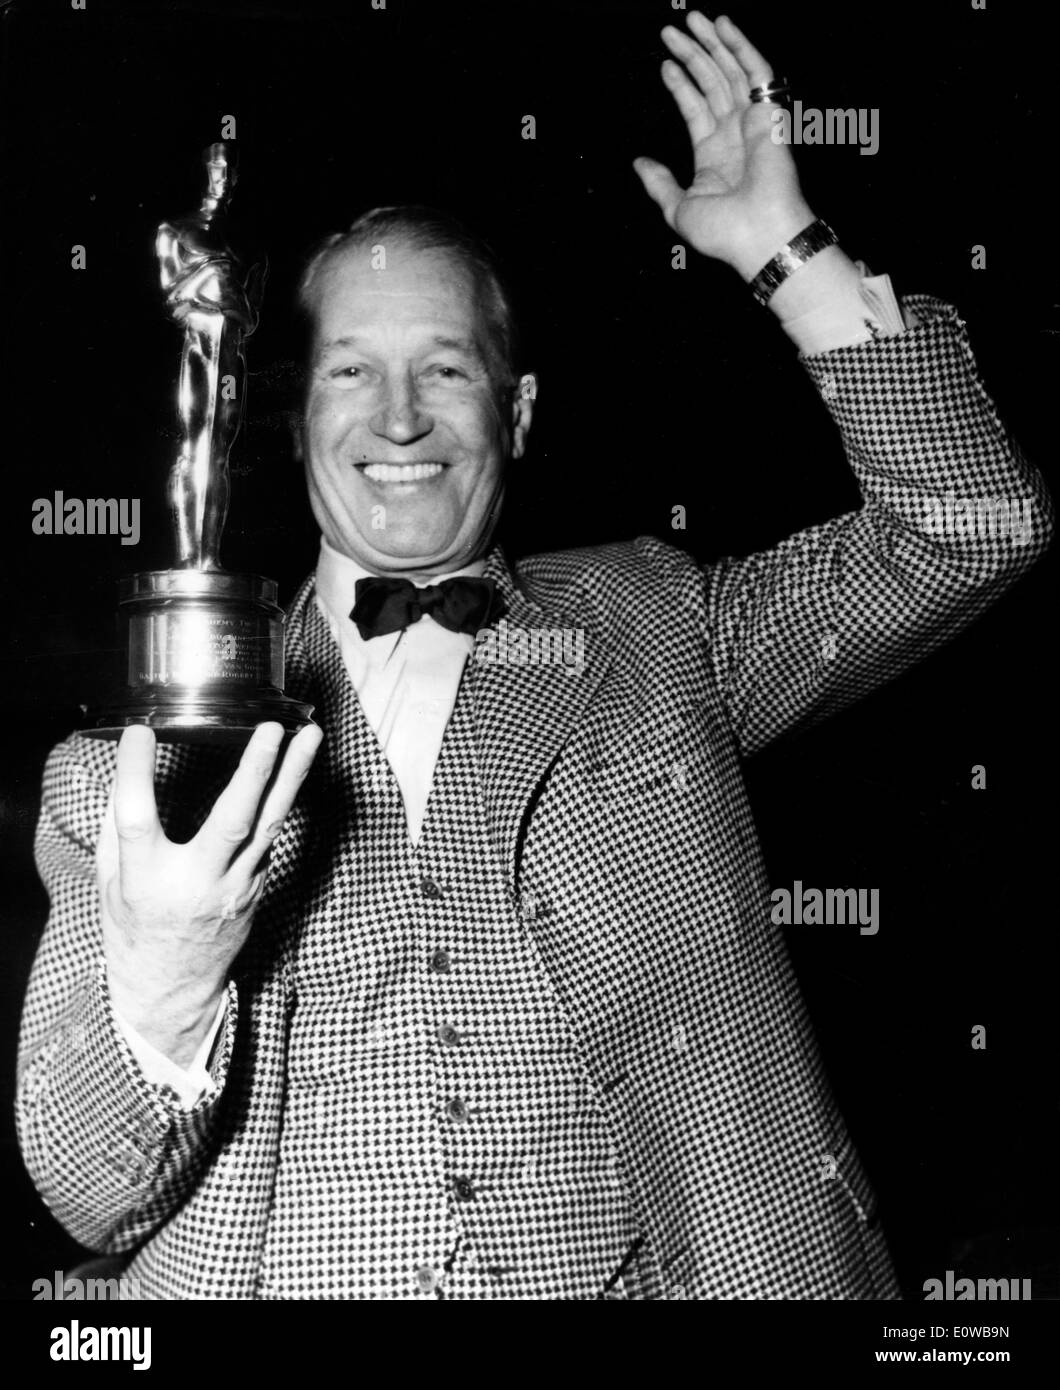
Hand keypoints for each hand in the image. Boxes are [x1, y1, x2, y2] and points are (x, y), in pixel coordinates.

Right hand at [97, 721, 323, 1067]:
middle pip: (232, 820)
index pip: (138, 820)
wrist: (173, 987)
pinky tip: (296, 764)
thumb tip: (123, 769)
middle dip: (254, 770)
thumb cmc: (135, 928)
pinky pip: (271, 835)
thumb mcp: (109, 883)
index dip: (135, 774)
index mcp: (145, 881)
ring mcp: (235, 887)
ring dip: (293, 775)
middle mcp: (196, 883)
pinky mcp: (257, 886)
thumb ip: (116, 827)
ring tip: (310, 734)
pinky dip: (284, 797)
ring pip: (270, 824)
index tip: (139, 732)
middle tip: (272, 729)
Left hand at [634, 12, 814, 279]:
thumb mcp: (678, 208)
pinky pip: (757, 71)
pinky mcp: (770, 112)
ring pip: (731, 71)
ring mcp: (753, 122)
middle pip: (711, 84)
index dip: (681, 86)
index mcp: (715, 157)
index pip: (696, 109)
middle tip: (671, 32)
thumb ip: (659, 184)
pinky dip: (741, 46)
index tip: (665, 66)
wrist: (759, 236)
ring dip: (711, 43)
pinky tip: (723, 26)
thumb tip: (638, 164)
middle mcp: (735, 136)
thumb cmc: (724, 233)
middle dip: (692, 55)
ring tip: (691, 19)